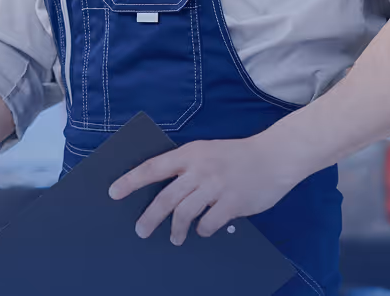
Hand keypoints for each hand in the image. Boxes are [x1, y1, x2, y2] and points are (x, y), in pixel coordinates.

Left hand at [108, 135, 302, 245]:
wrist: (275, 156)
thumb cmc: (237, 156)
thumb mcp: (206, 151)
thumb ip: (187, 168)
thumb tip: (165, 194)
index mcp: (189, 154)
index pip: (152, 168)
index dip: (130, 181)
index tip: (113, 192)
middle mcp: (199, 169)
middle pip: (165, 198)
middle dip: (149, 217)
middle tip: (140, 230)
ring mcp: (216, 186)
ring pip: (184, 213)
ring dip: (176, 229)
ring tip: (174, 238)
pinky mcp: (232, 202)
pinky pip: (208, 223)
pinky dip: (202, 230)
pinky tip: (203, 231)